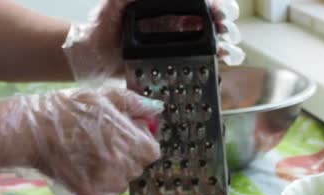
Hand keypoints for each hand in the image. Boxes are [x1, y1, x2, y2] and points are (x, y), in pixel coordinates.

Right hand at [0, 86, 162, 194]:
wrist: (31, 132)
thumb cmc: (68, 110)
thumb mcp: (104, 97)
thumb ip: (134, 104)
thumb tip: (154, 109)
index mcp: (136, 145)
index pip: (151, 151)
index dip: (139, 142)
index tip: (124, 135)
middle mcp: (126, 168)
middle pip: (136, 167)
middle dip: (125, 156)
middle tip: (102, 143)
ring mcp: (108, 185)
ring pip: (119, 182)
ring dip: (111, 172)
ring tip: (87, 155)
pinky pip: (102, 193)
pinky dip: (95, 184)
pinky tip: (79, 168)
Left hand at [62, 0, 244, 82]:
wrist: (96, 56)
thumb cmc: (102, 26)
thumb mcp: (114, 4)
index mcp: (167, 5)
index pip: (197, 1)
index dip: (212, 2)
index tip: (217, 7)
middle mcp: (178, 20)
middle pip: (211, 16)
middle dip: (224, 19)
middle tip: (224, 26)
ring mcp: (181, 40)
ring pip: (213, 36)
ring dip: (226, 38)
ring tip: (228, 44)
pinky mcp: (180, 60)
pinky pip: (205, 57)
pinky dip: (220, 56)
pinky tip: (225, 57)